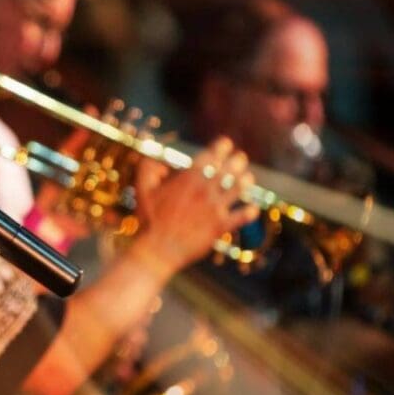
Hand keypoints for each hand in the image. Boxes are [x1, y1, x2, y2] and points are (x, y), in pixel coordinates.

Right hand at [128, 137, 259, 277]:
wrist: (158, 250)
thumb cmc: (148, 219)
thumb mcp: (142, 189)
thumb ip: (147, 168)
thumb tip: (162, 164)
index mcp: (188, 179)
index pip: (212, 156)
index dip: (222, 146)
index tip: (225, 144)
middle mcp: (205, 191)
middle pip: (230, 169)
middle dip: (238, 160)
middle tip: (240, 158)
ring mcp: (215, 209)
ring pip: (240, 189)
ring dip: (246, 180)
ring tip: (247, 177)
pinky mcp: (220, 227)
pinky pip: (242, 216)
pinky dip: (250, 211)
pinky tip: (252, 208)